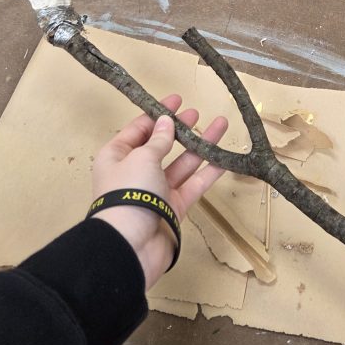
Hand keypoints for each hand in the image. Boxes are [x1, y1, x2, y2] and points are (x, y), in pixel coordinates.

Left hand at [91, 94, 227, 289]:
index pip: (139, 130)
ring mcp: (157, 191)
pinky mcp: (174, 208)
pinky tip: (226, 158)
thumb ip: (159, 140)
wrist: (131, 245)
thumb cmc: (128, 193)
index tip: (176, 100)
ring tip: (221, 125)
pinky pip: (194, 185)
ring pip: (182, 163)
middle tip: (197, 113)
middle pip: (162, 146)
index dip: (157, 114)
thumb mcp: (142, 158)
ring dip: (201, 145)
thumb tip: (167, 121)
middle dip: (180, 129)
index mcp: (118, 157)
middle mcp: (136, 172)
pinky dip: (209, 172)